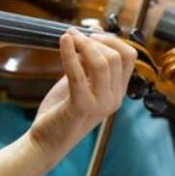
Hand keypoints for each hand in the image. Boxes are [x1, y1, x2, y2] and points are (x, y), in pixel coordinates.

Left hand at [29, 29, 135, 159]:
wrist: (45, 142)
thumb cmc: (61, 111)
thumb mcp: (78, 82)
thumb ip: (87, 62)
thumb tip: (92, 33)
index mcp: (117, 92)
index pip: (129, 56)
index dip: (111, 39)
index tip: (90, 33)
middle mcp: (114, 99)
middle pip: (118, 56)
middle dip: (97, 40)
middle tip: (76, 35)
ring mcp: (100, 104)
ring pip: (103, 62)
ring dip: (84, 44)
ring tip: (67, 36)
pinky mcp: (81, 107)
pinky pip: (78, 74)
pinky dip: (70, 53)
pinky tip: (63, 41)